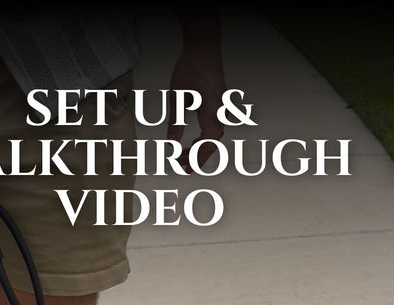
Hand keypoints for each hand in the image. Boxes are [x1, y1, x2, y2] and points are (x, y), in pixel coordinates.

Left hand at [168, 10, 226, 171]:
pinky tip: (193, 143)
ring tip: (184, 156)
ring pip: (214, 137)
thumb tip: (171, 144)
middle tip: (181, 166)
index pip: (207, 144)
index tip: (185, 167)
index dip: (196, 158)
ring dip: (200, 149)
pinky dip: (204, 139)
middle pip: (212, 144)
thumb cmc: (192, 67)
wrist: (204, 47)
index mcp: (212, 112)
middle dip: (197, 157)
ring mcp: (221, 109)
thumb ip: (175, 123)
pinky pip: (214, 128)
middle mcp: (220, 112)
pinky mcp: (219, 105)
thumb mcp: (177, 97)